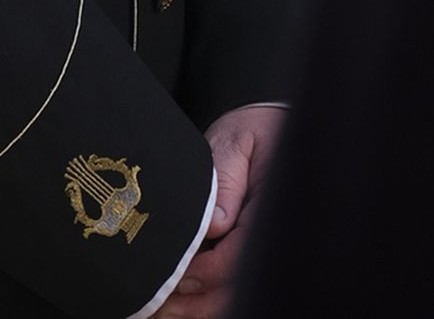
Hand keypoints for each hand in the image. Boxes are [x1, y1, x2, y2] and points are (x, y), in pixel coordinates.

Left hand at [168, 103, 287, 313]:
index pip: (240, 257)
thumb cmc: (255, 133)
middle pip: (238, 289)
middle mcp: (275, 239)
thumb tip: (216, 223)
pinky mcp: (258, 258)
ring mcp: (269, 252)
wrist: (275, 131)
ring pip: (236, 296)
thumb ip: (227, 180)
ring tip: (162, 310)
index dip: (206, 273)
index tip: (176, 277)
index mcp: (275, 210)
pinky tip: (182, 303)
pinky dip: (208, 301)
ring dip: (200, 308)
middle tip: (158, 307)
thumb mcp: (238, 143)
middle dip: (197, 303)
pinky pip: (237, 288)